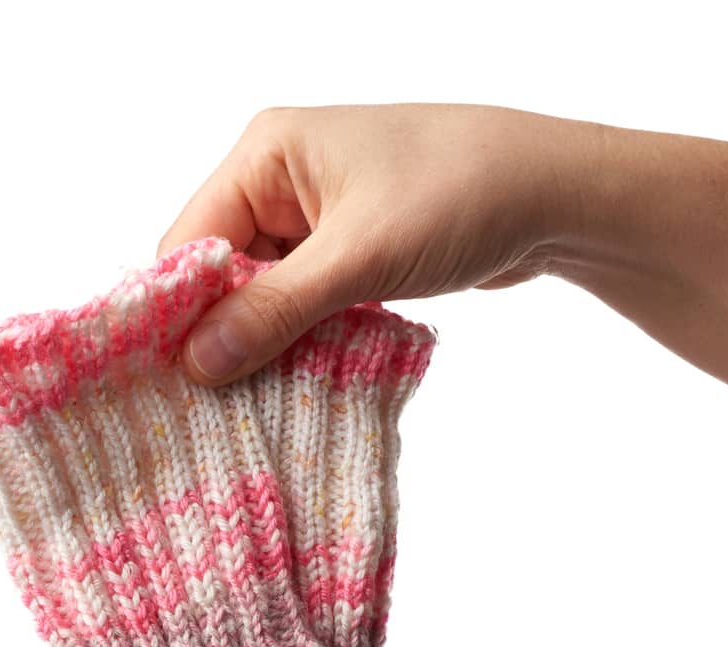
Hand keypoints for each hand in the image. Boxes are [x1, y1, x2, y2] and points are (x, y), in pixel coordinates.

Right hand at [158, 104, 584, 383]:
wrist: (552, 193)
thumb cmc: (458, 195)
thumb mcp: (359, 258)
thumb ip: (275, 311)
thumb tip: (197, 363)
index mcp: (266, 155)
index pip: (187, 242)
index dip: (178, 314)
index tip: (174, 385)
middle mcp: (280, 181)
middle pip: (219, 276)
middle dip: (224, 337)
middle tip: (218, 410)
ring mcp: (315, 219)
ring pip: (262, 299)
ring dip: (267, 347)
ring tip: (260, 405)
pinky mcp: (346, 252)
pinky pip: (302, 306)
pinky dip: (301, 343)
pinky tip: (301, 384)